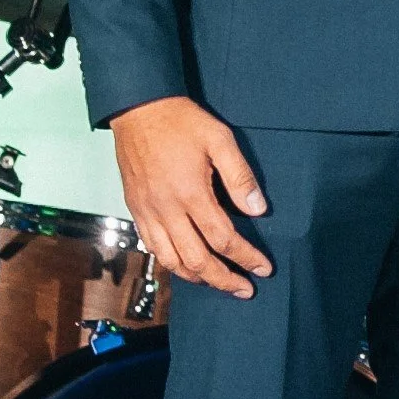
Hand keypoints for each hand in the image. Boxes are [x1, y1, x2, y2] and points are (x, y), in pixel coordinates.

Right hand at [109, 95, 270, 297]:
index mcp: (191, 194)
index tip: (264, 269)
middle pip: (196, 260)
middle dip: (223, 279)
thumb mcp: (219, 139)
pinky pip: (152, 247)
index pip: (223, 238)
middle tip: (245, 289)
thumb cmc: (181, 122)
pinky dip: (171, 263)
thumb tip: (259, 210)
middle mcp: (166, 210)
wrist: (137, 108)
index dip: (246, 257)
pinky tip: (185, 265)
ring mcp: (147, 212)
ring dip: (197, 277)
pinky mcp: (135, 209)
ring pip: (171, 261)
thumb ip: (240, 176)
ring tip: (218, 282)